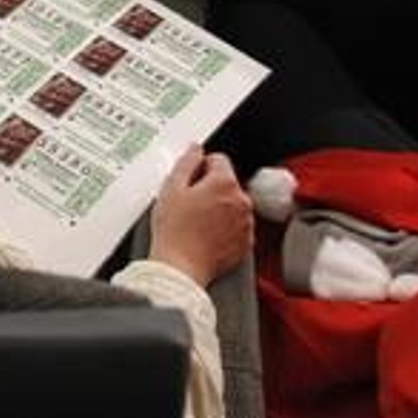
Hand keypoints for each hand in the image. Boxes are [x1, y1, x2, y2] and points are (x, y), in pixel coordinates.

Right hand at [148, 145, 252, 287]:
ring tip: (196, 221)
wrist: (181, 267)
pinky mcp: (246, 242)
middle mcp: (242, 201)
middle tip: (189, 203)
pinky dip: (224, 227)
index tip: (190, 181)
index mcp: (225, 183)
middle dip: (210, 188)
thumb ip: (187, 161)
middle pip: (227, 182)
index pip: (219, 159)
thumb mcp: (171, 187)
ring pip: (232, 204)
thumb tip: (195, 150)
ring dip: (218, 207)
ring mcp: (246, 223)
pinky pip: (236, 225)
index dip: (200, 167)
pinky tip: (205, 233)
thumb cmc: (174, 232)